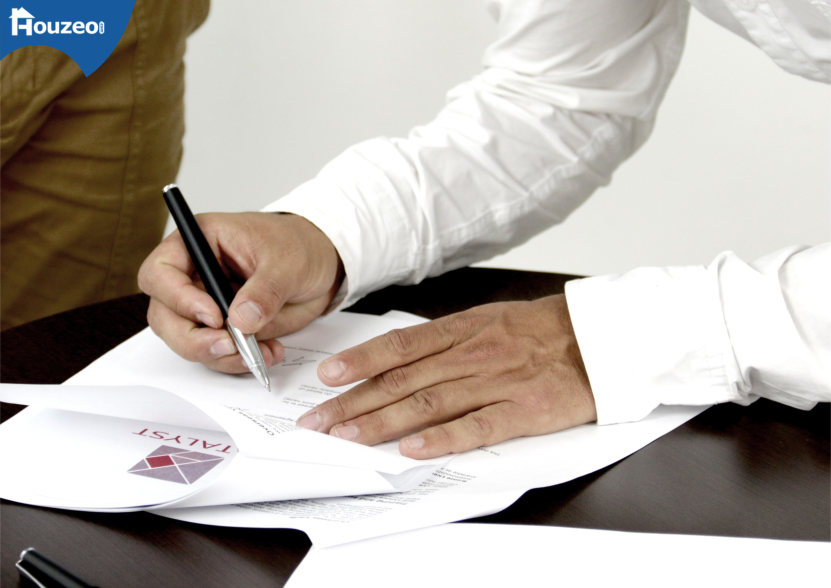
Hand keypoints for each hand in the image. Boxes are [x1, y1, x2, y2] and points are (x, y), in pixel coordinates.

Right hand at [138, 212, 342, 372]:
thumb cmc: (298, 245)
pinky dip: (238, 361)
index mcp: (199, 243)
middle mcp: (194, 276)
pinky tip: (268, 353)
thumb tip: (241, 320)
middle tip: (229, 346)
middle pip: (165, 317)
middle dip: (193, 339)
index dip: (178, 299)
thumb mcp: (287, 260)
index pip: (160, 273)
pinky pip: (218, 353)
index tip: (213, 316)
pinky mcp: (224, 329)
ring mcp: (206, 305)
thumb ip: (265, 290)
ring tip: (258, 352)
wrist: (322, 263)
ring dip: (219, 356)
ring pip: (188, 342)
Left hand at [297, 294, 596, 458]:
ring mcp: (495, 383)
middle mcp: (471, 354)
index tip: (327, 377)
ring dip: (383, 422)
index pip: (400, 347)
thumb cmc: (541, 330)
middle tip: (321, 419)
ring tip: (348, 438)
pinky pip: (475, 427)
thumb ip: (447, 338)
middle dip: (355, 401)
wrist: (598, 338)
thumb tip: (403, 356)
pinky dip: (442, 439)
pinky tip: (412, 450)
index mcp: (463, 329)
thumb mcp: (488, 319)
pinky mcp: (521, 411)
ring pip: (428, 403)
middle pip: (403, 380)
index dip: (360, 362)